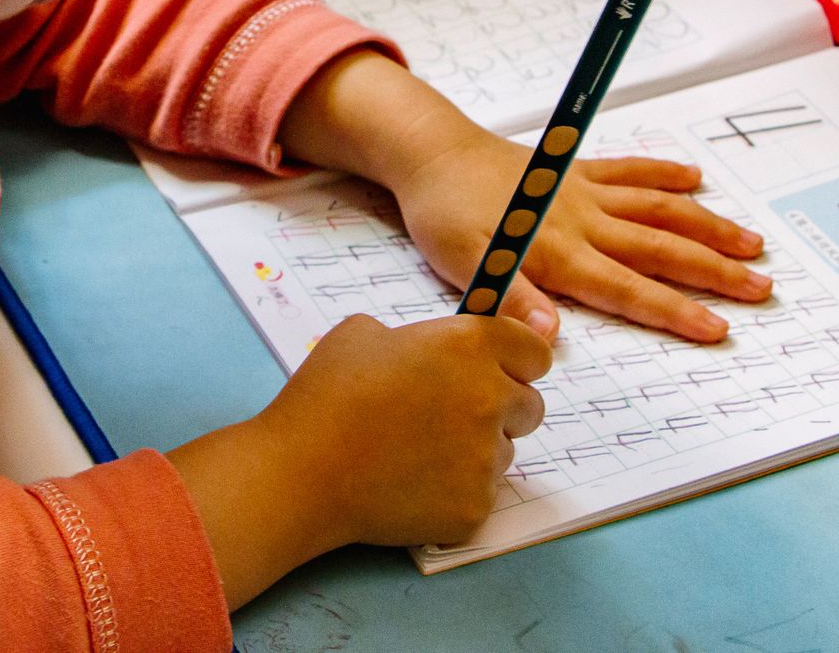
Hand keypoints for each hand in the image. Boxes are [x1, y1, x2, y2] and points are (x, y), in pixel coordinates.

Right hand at [170, 312, 549, 603]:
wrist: (302, 472)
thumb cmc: (327, 395)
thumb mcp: (365, 332)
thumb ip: (419, 337)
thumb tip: (434, 354)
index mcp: (470, 345)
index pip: (536, 352)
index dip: (516, 361)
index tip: (498, 371)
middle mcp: (490, 397)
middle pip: (531, 406)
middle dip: (501, 408)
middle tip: (451, 416)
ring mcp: (487, 458)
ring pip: (506, 452)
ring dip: (477, 451)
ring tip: (419, 453)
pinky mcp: (475, 507)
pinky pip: (482, 494)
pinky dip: (456, 492)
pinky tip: (412, 485)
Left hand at [277, 51, 770, 344]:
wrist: (432, 153)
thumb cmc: (444, 215)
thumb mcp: (463, 265)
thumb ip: (509, 298)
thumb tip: (548, 334)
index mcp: (559, 253)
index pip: (627, 290)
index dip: (674, 311)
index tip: (718, 329)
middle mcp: (582, 222)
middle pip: (660, 249)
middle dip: (713, 272)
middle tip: (763, 289)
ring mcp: (584, 192)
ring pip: (659, 209)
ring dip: (706, 226)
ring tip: (751, 243)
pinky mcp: (576, 169)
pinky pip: (630, 170)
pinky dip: (664, 173)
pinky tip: (695, 178)